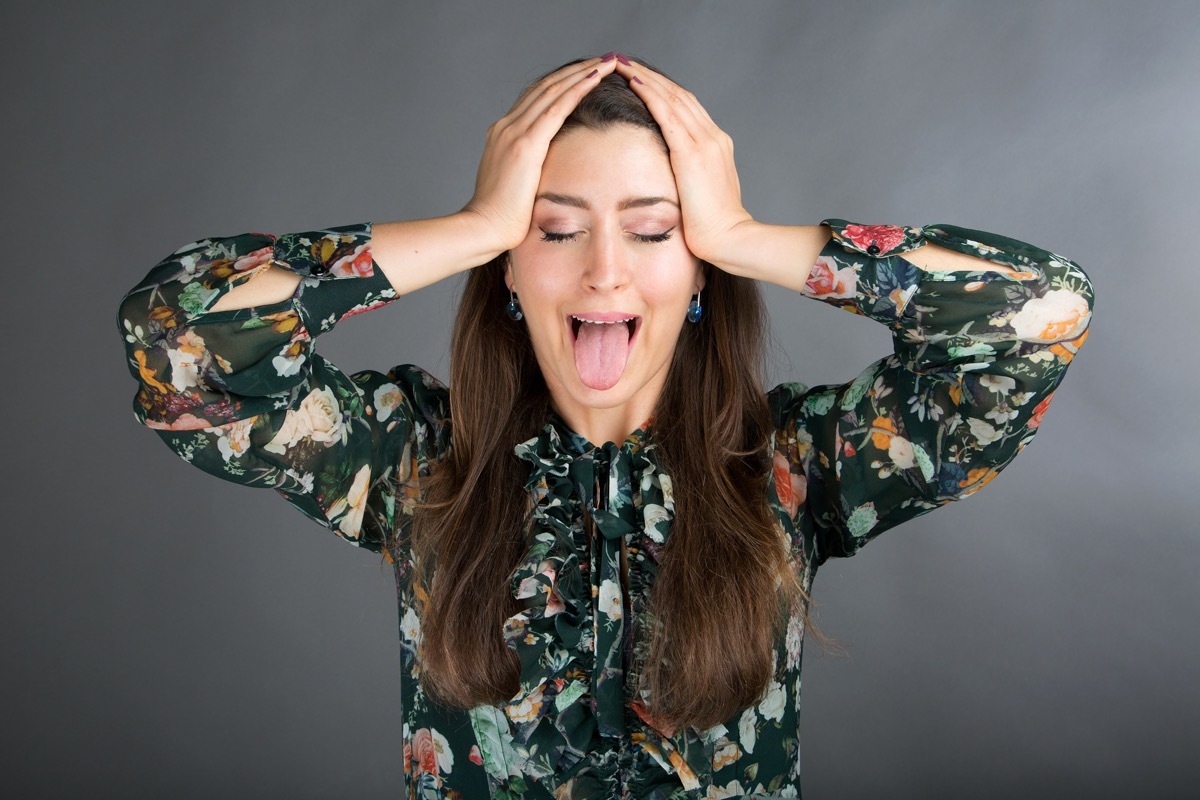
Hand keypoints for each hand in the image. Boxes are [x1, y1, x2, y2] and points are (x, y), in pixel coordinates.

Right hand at [462, 57, 617, 251]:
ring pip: (553, 91)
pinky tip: (595, 78)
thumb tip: (548, 174)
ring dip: (582, 73)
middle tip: (603, 59)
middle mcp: (506, 127)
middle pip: (546, 87)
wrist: (483, 228)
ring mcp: (513, 133)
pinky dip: (577, 90)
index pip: (536, 98)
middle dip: (576, 71)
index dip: (562, 83)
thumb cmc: (502, 217)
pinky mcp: (525, 146)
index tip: (586, 74)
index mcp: (503, 135)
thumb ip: (529, 170)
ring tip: (607, 61)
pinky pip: (556, 108)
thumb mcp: (516, 185)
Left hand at [613, 59, 754, 269]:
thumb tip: (669, 177)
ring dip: (644, 77)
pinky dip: (650, 94)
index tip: (640, 77)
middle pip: (678, 94)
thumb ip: (689, 178)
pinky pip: (667, 114)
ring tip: (621, 62)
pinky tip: (633, 81)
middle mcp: (712, 136)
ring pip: (671, 97)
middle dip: (649, 75)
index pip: (686, 106)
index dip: (662, 89)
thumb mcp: (701, 194)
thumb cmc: (713, 228)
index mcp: (715, 145)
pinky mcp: (691, 154)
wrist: (730, 239)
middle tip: (624, 60)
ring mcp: (703, 142)